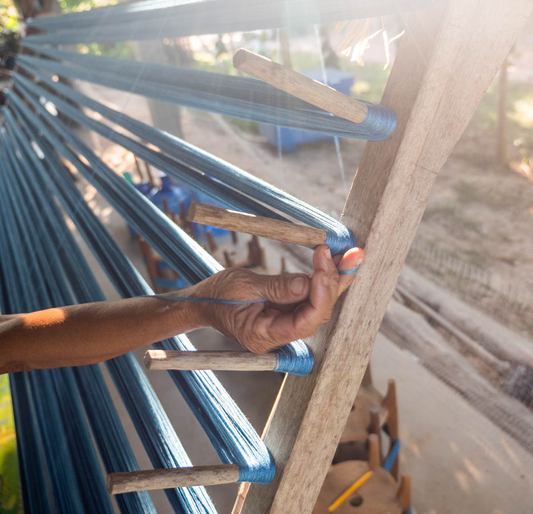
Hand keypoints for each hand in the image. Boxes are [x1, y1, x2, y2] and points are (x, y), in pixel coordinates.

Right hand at [184, 245, 363, 353]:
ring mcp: (284, 323)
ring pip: (318, 303)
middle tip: (351, 253)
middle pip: (317, 312)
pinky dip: (321, 278)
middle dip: (334, 281)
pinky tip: (333, 260)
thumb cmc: (217, 296)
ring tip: (351, 254)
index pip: (305, 321)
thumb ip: (277, 287)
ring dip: (334, 278)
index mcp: (265, 336)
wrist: (202, 302)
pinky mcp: (286, 311)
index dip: (321, 291)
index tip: (324, 259)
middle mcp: (280, 334)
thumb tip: (308, 282)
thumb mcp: (243, 287)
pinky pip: (308, 296)